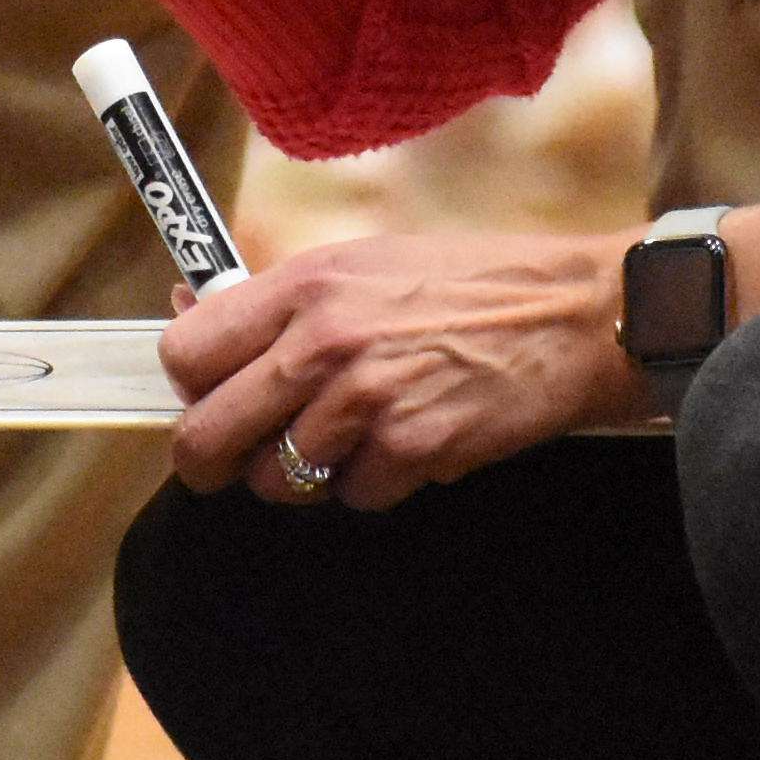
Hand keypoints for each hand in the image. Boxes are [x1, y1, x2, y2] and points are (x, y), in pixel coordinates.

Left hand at [156, 231, 650, 510]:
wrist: (574, 313)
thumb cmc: (470, 283)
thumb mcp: (364, 261)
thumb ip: (277, 297)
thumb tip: (189, 309)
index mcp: (304, 284)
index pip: (185, 352)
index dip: (191, 385)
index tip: (211, 394)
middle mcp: (323, 343)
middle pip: (204, 438)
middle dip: (214, 462)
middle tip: (237, 460)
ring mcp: (365, 401)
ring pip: (278, 482)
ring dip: (307, 475)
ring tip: (352, 437)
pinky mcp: (411, 450)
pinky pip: (354, 498)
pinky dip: (375, 484)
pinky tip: (409, 442)